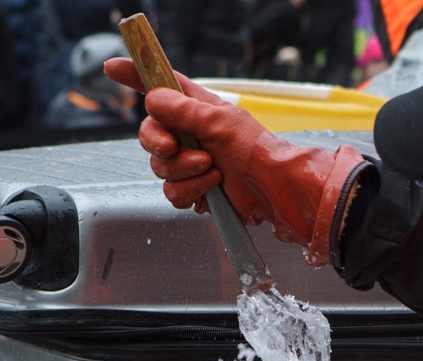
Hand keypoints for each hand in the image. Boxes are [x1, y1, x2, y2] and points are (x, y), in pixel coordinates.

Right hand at [103, 57, 365, 265]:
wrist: (273, 190)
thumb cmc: (255, 150)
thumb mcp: (220, 122)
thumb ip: (183, 111)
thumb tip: (153, 100)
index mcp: (196, 109)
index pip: (160, 87)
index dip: (135, 77)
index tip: (111, 68)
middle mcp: (189, 134)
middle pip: (149, 134)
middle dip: (159, 143)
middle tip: (173, 147)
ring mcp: (190, 163)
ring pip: (160, 168)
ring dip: (184, 171)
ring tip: (212, 169)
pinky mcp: (194, 190)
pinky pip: (172, 193)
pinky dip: (191, 191)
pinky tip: (212, 188)